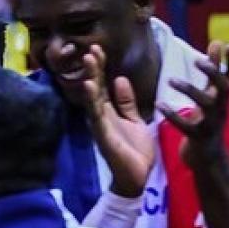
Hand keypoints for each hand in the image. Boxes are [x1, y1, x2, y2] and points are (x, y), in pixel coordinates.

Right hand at [81, 44, 155, 196]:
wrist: (139, 178)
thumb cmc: (136, 152)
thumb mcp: (135, 121)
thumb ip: (126, 102)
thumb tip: (119, 79)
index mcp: (110, 112)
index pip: (103, 85)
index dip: (101, 67)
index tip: (98, 49)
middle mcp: (101, 116)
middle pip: (96, 88)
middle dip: (94, 68)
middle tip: (92, 48)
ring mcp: (100, 125)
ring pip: (93, 98)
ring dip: (91, 78)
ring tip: (90, 60)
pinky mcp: (103, 135)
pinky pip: (96, 115)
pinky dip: (91, 100)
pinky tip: (90, 86)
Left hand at [158, 42, 228, 165]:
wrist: (209, 159)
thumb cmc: (209, 121)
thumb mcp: (212, 96)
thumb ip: (213, 71)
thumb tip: (218, 42)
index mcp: (222, 99)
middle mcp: (221, 109)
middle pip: (224, 89)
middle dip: (213, 74)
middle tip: (197, 60)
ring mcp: (212, 124)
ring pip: (206, 105)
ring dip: (190, 90)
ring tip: (170, 80)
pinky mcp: (199, 138)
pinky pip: (187, 126)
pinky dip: (173, 116)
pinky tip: (159, 105)